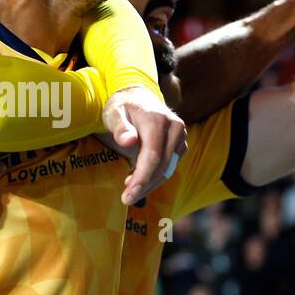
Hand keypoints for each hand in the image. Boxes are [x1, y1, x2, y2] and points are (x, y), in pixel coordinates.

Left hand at [103, 86, 186, 204]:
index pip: (153, 157)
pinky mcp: (181, 143)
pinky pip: (171, 165)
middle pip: (162, 166)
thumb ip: (119, 127)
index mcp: (157, 120)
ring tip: (131, 189)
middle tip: (127, 198)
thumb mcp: (113, 112)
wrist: (139, 96)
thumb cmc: (123, 106)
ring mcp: (180, 135)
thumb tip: (128, 142)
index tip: (128, 195)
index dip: (142, 179)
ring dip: (150, 183)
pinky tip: (140, 179)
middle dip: (144, 185)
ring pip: (168, 169)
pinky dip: (156, 176)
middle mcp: (174, 127)